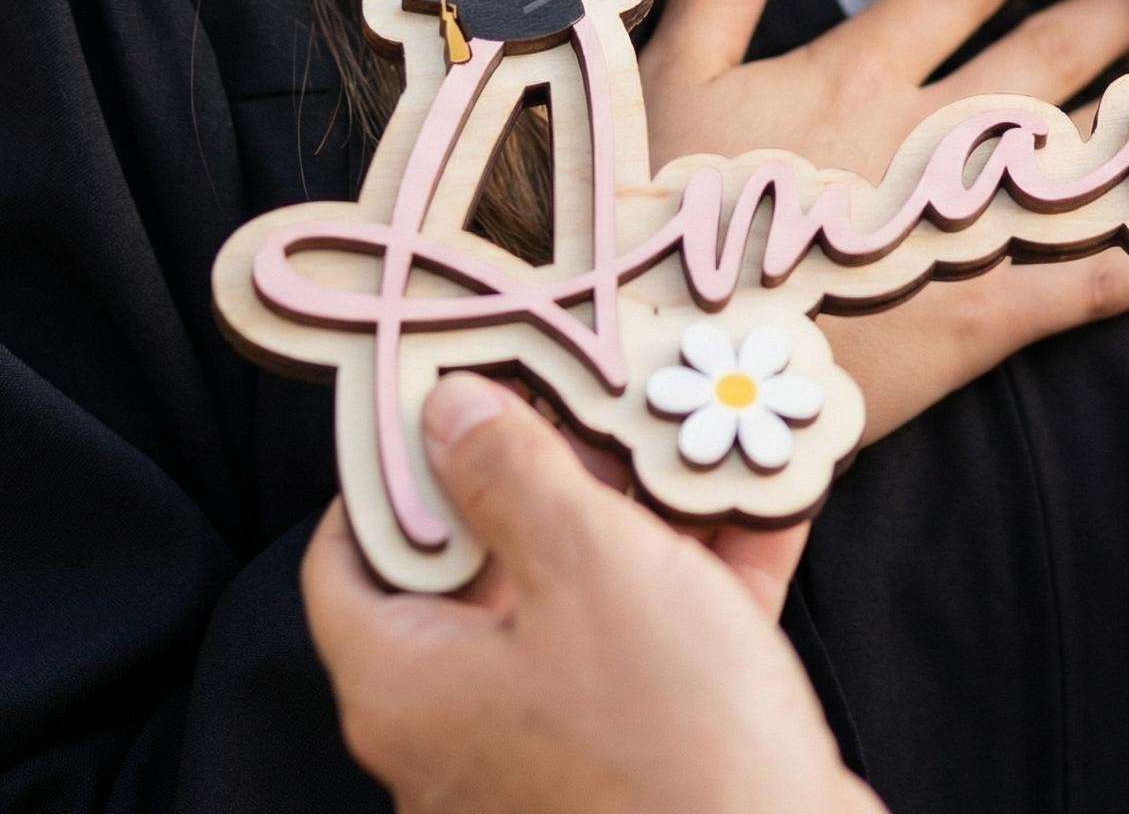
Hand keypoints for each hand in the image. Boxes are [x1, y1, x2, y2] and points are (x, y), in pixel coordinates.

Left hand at [304, 374, 879, 813]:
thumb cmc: (664, 730)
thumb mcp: (587, 563)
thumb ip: (513, 472)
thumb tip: (446, 407)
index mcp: (410, 683)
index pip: (349, 559)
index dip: (393, 467)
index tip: (451, 391)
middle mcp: (463, 724)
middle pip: (481, 566)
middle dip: (551, 468)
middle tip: (599, 388)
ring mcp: (556, 745)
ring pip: (583, 594)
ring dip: (646, 509)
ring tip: (695, 425)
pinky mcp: (644, 753)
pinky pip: (660, 637)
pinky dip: (705, 568)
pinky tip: (765, 494)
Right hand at [638, 0, 1128, 440]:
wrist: (655, 368)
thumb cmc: (644, 224)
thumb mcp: (664, 82)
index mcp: (852, 78)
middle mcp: (928, 137)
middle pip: (1049, 55)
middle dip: (1123, 6)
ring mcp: (966, 228)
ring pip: (1091, 150)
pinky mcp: (986, 317)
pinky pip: (1101, 278)